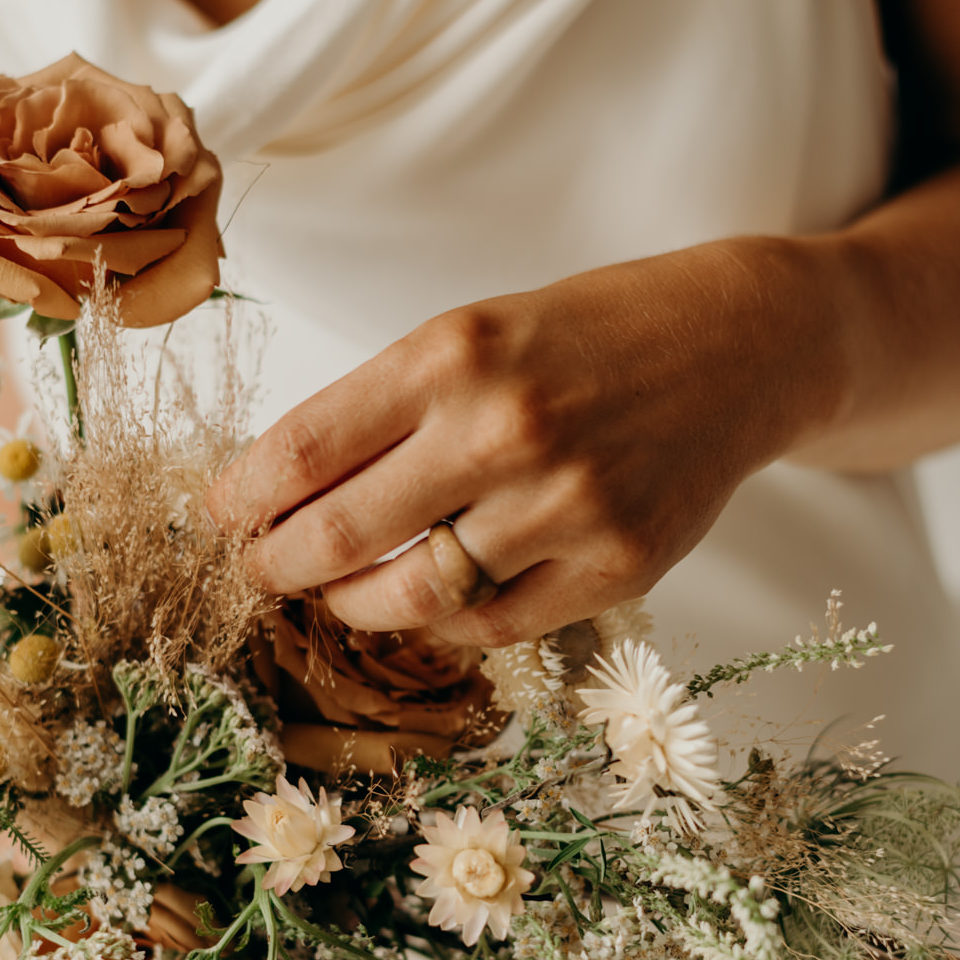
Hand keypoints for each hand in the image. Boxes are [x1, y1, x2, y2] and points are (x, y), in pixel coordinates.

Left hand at [206, 243, 839, 645]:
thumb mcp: (476, 333)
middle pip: (340, 535)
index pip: (304, 451)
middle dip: (276, 565)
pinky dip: (439, 625)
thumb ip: (387, 406)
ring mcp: (567, 505)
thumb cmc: (586, 339)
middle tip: (258, 570)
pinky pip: (491, 626)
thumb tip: (277, 492)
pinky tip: (423, 601)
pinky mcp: (618, 566)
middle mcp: (506, 429)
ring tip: (335, 592)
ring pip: (411, 598)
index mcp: (453, 354)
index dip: (242, 500)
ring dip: (349, 606)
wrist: (737, 348)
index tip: (221, 516)